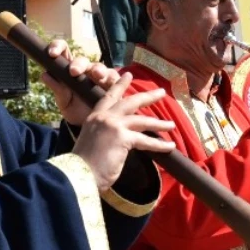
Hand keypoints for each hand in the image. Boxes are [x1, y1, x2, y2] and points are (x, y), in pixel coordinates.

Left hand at [40, 39, 122, 125]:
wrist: (88, 125)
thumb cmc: (74, 109)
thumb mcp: (64, 102)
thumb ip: (57, 90)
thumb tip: (45, 75)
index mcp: (69, 70)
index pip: (63, 52)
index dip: (57, 47)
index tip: (51, 54)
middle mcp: (85, 70)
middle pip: (82, 60)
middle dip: (78, 64)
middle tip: (73, 72)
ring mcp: (99, 75)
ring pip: (99, 66)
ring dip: (97, 69)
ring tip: (97, 75)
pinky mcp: (112, 83)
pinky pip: (113, 77)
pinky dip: (111, 78)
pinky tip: (108, 82)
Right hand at [71, 73, 175, 192]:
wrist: (78, 174)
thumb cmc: (84, 165)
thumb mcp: (92, 141)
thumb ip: (105, 134)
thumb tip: (121, 138)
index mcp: (94, 117)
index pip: (109, 96)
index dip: (120, 85)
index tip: (128, 75)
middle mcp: (104, 117)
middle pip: (130, 102)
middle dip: (148, 96)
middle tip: (161, 92)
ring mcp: (114, 125)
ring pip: (142, 120)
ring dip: (159, 123)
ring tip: (171, 124)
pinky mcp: (123, 138)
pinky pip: (146, 140)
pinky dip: (160, 144)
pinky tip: (170, 146)